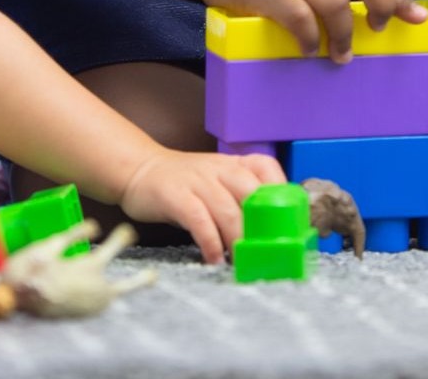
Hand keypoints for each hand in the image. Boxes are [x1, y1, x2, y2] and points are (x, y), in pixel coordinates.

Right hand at [115, 147, 283, 263]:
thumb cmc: (185, 185)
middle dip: (262, 228)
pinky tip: (214, 259)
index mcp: (233, 164)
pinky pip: (199, 220)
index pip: (267, 168)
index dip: (282, 193)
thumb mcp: (216, 183)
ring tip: (242, 263)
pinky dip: (210, 243)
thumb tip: (270, 233)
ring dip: (238, 241)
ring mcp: (197, 180)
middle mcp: (219, 169)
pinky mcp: (175, 195)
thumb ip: (240, 200)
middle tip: (267, 254)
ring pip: (228, 210)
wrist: (140, 170)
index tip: (288, 222)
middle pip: (251, 194)